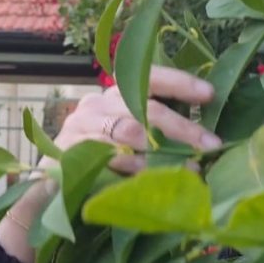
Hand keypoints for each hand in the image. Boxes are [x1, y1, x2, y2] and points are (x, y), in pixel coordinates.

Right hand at [50, 65, 222, 173]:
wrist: (53, 186)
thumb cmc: (100, 160)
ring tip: (189, 167)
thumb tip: (204, 138)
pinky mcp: (69, 150)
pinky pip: (108, 156)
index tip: (209, 94)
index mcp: (114, 94)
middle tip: (210, 145)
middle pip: (144, 106)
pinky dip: (133, 167)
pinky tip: (151, 177)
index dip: (180, 82)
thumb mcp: (130, 139)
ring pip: (128, 131)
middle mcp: (96, 104)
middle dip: (182, 126)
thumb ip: (157, 131)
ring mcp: (80, 126)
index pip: (148, 77)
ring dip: (163, 151)